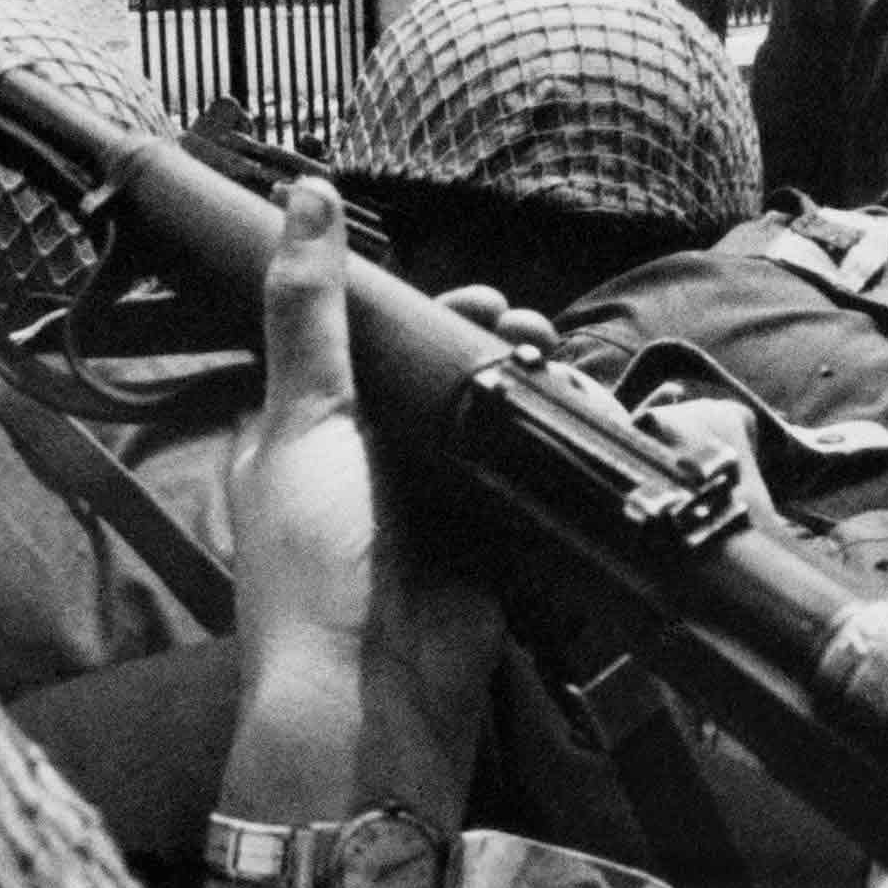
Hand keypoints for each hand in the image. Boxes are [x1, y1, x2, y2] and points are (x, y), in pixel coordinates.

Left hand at [227, 178, 502, 796]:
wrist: (369, 694)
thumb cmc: (316, 559)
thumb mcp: (305, 417)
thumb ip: (312, 310)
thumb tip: (305, 193)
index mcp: (308, 426)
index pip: (371, 341)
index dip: (426, 312)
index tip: (475, 302)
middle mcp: (369, 462)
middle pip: (439, 377)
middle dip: (491, 348)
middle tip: (529, 338)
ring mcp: (428, 508)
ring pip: (488, 423)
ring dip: (530, 392)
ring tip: (559, 376)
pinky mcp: (482, 550)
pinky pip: (523, 483)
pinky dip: (554, 452)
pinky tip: (582, 424)